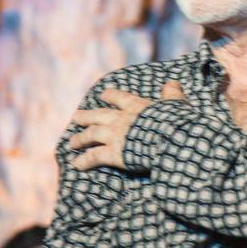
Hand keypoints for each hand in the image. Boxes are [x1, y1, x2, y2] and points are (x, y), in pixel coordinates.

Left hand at [69, 82, 184, 170]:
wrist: (167, 139)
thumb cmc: (174, 122)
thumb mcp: (175, 104)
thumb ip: (172, 94)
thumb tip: (173, 82)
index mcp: (136, 107)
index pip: (120, 98)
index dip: (111, 96)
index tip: (103, 94)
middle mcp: (120, 119)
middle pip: (98, 116)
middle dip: (86, 117)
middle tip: (76, 117)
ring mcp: (113, 136)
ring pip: (91, 135)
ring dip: (80, 139)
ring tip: (71, 142)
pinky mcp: (112, 154)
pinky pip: (93, 157)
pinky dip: (83, 161)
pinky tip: (76, 164)